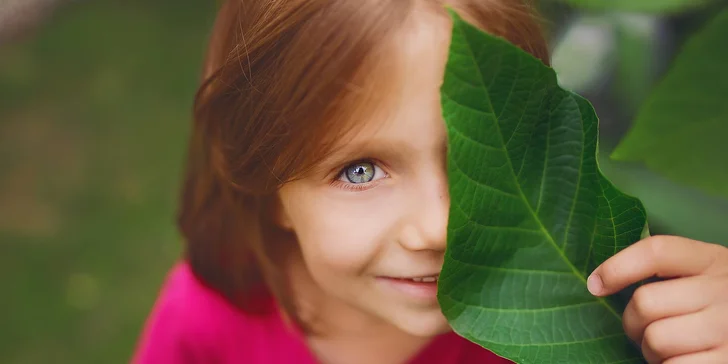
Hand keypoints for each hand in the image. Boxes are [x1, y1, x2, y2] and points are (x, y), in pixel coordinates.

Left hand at [587, 235, 727, 363]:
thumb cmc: (718, 308)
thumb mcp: (704, 278)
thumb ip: (668, 273)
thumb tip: (601, 282)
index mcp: (712, 261)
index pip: (656, 251)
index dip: (618, 267)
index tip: (595, 285)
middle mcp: (723, 290)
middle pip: (644, 302)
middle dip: (634, 323)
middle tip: (645, 332)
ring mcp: (727, 327)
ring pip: (655, 339)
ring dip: (651, 351)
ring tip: (669, 349)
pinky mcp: (726, 362)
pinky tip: (682, 361)